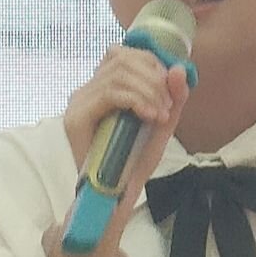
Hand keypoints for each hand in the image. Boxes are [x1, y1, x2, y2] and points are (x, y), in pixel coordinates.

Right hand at [48, 50, 190, 256]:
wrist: (110, 203)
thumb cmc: (131, 166)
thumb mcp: (159, 128)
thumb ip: (171, 99)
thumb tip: (179, 67)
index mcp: (101, 88)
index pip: (124, 54)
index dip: (151, 62)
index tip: (170, 89)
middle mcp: (85, 91)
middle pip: (122, 58)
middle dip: (153, 77)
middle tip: (167, 106)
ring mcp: (78, 103)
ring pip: (118, 73)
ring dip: (149, 90)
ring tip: (161, 115)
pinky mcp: (76, 118)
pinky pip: (110, 93)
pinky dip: (137, 100)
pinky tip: (151, 117)